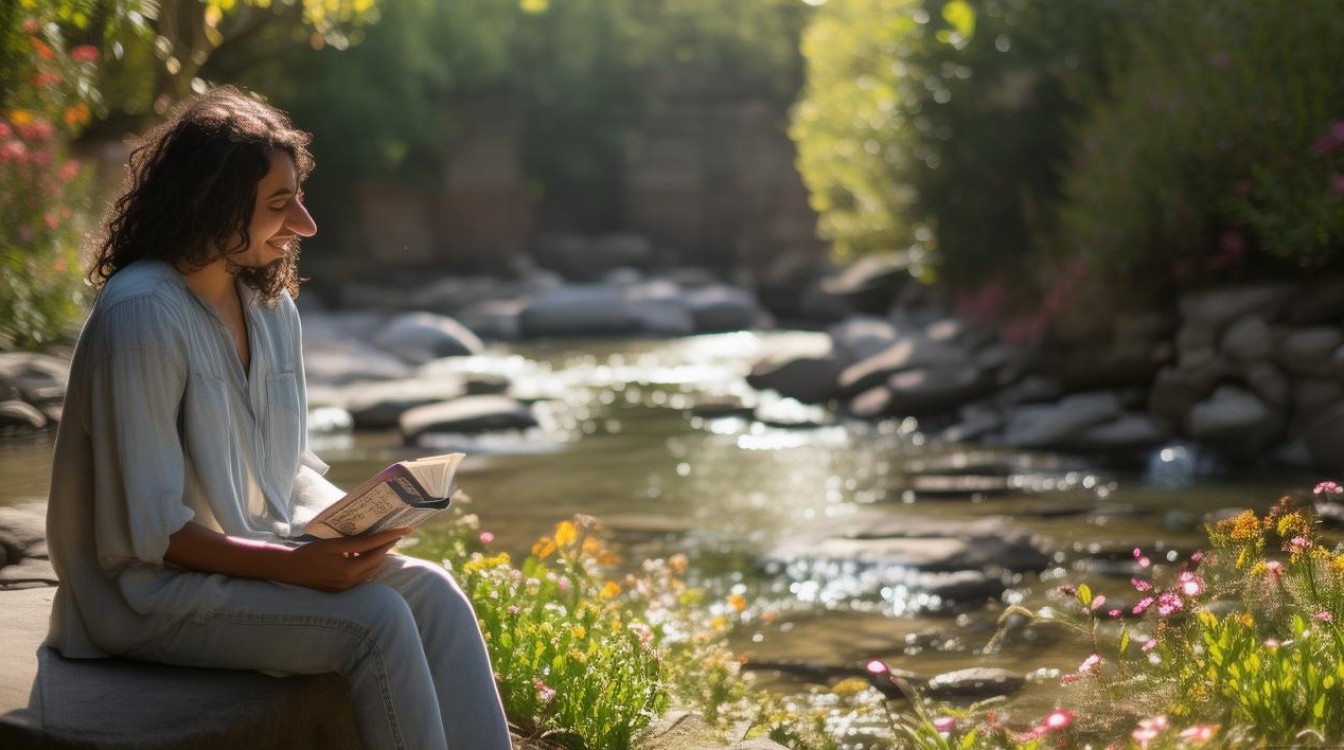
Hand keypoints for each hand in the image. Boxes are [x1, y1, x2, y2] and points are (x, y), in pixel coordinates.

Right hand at [281, 528, 410, 591]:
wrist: (289, 571)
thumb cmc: (309, 554)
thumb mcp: (333, 545)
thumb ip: (356, 543)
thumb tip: (376, 538)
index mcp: (349, 570)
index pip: (377, 551)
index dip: (391, 538)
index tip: (405, 528)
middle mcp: (351, 581)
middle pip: (377, 562)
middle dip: (387, 547)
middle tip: (396, 532)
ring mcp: (348, 587)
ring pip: (372, 570)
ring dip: (378, 556)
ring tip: (384, 541)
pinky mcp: (343, 589)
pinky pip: (363, 576)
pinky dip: (368, 564)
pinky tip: (365, 553)